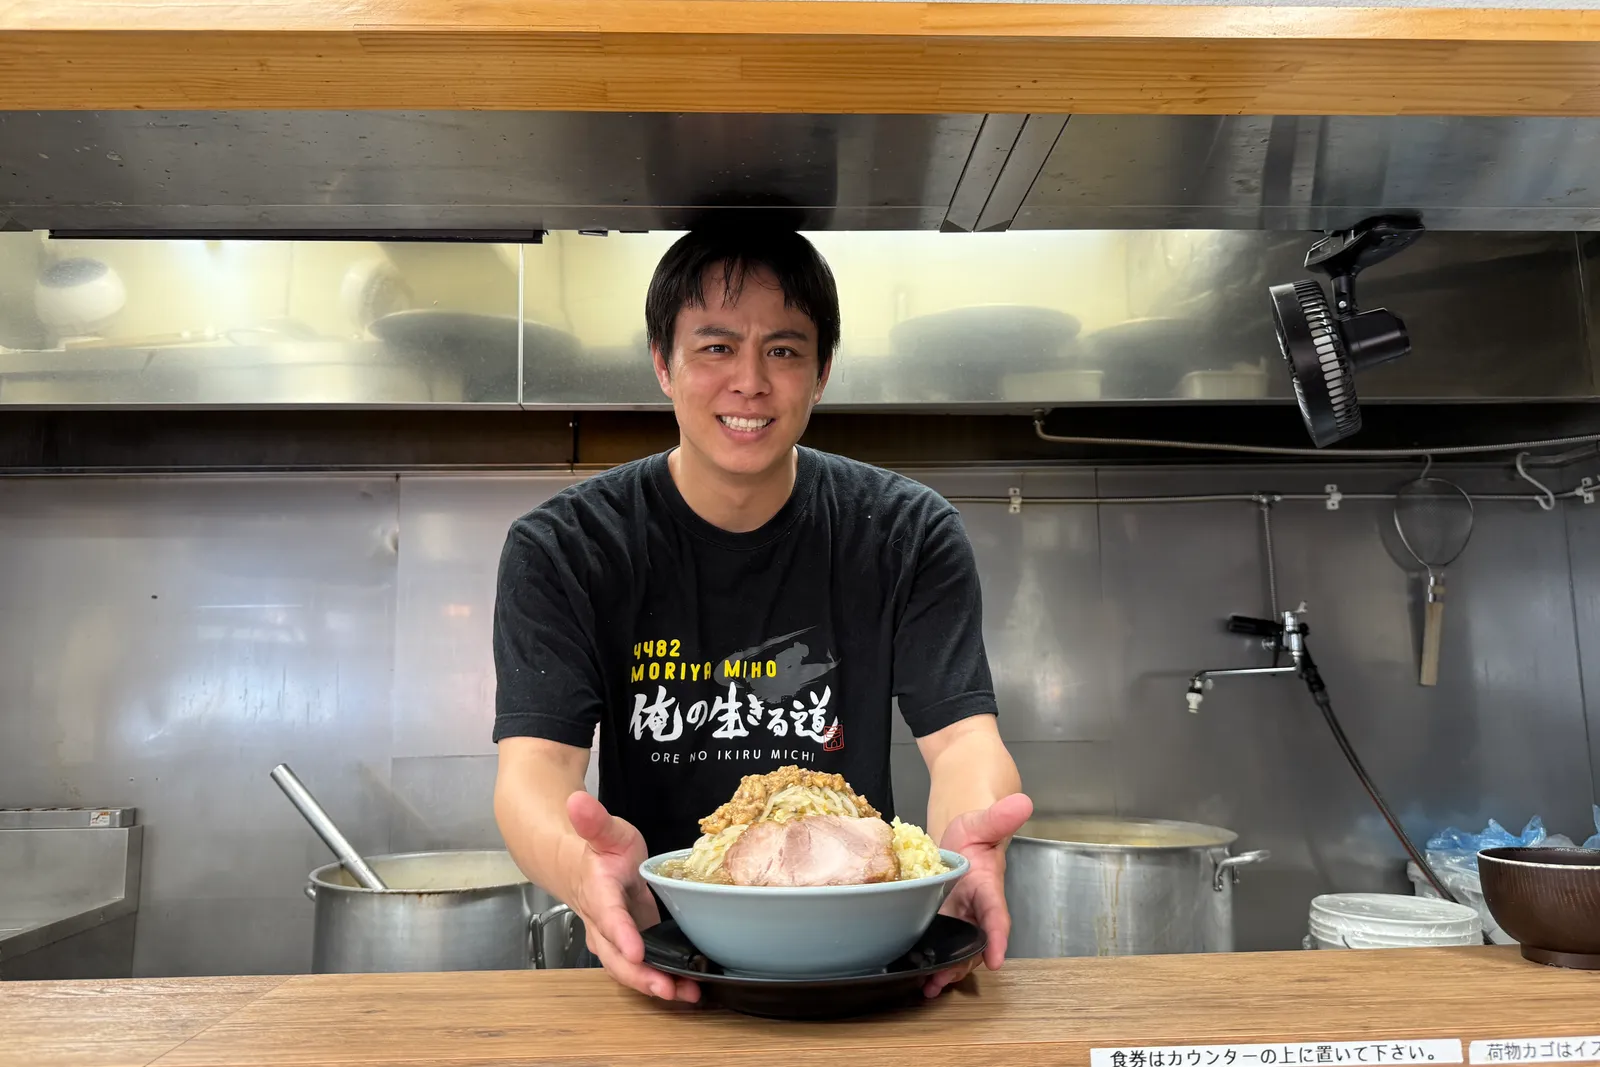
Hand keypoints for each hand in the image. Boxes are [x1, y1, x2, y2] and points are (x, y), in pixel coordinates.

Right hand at [565, 791, 700, 1002]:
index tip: (637, 950)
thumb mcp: (604, 831)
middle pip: (616, 956)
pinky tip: (689, 989)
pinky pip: (642, 968)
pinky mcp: (630, 946)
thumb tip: (577, 800)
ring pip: (629, 969)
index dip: (622, 934)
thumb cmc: (599, 850)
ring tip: (687, 995)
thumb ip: (594, 820)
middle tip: (669, 987)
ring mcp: (615, 939)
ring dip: (656, 985)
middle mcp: (603, 923)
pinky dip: (663, 981)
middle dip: (642, 975)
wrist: (580, 867)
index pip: (608, 916)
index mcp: (599, 893)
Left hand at [923, 792, 1033, 997]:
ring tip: (930, 988)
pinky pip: (941, 946)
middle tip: (945, 979)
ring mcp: (958, 919)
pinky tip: (917, 977)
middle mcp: (975, 910)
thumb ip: (999, 817)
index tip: (997, 958)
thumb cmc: (973, 834)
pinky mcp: (942, 923)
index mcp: (987, 888)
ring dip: (947, 971)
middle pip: (975, 942)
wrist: (960, 842)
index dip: (997, 937)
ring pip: (958, 951)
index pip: (996, 914)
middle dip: (964, 964)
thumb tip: (1023, 802)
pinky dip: (931, 963)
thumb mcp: (981, 822)